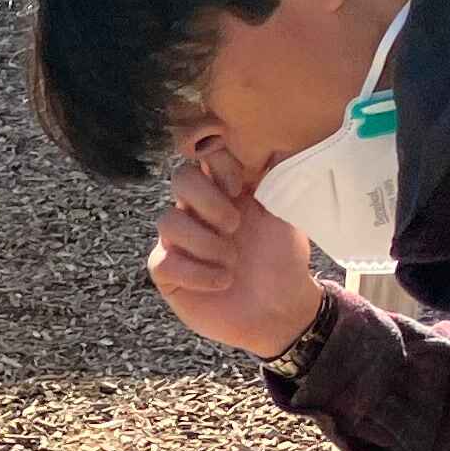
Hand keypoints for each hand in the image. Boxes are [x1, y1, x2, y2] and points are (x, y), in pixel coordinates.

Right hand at [146, 149, 328, 361]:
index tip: (240, 189)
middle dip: (208, 201)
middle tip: (234, 227)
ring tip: (232, 262)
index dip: (218, 166)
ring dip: (204, 242)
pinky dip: (196, 272)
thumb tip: (281, 142)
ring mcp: (179, 242)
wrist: (280, 309)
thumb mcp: (285, 214)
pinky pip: (164, 261)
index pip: (205, 157)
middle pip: (180, 179)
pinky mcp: (168, 274)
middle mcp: (197, 211)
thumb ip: (278, 178)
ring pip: (167, 221)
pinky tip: (222, 281)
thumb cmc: (282, 260)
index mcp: (224, 190)